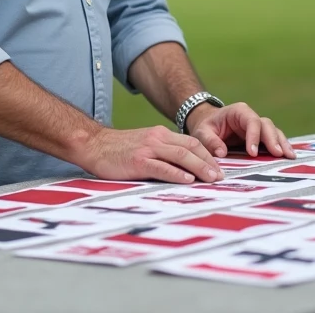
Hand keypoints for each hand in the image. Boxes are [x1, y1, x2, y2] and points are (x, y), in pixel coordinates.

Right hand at [77, 125, 224, 183]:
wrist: (93, 144)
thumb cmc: (118, 150)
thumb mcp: (144, 145)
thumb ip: (161, 152)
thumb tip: (182, 169)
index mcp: (160, 134)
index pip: (191, 142)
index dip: (207, 154)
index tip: (218, 167)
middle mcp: (157, 138)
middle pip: (191, 147)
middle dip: (209, 162)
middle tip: (221, 176)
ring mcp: (148, 149)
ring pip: (181, 156)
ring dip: (199, 168)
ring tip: (212, 179)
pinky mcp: (138, 162)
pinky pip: (162, 167)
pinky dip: (177, 174)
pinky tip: (188, 180)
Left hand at [185, 102, 295, 159]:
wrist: (209, 126)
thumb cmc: (206, 127)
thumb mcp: (202, 133)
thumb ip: (210, 141)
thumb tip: (222, 153)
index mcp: (238, 112)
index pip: (251, 121)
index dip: (254, 136)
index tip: (253, 152)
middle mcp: (251, 118)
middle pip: (266, 125)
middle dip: (273, 139)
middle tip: (278, 154)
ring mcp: (258, 128)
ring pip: (274, 132)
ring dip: (282, 143)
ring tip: (290, 156)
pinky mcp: (261, 138)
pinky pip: (274, 141)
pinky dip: (281, 147)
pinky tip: (289, 157)